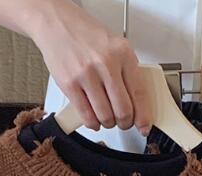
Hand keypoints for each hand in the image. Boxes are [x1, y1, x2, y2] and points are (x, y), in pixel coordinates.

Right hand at [29, 0, 151, 133]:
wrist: (57, 24)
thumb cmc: (86, 35)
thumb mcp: (115, 46)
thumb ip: (127, 72)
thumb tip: (137, 103)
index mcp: (123, 53)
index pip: (139, 93)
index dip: (143, 116)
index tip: (144, 126)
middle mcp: (106, 63)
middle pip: (123, 110)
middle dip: (125, 122)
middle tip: (123, 122)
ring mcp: (87, 74)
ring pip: (105, 116)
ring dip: (108, 123)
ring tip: (107, 118)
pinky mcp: (70, 84)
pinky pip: (86, 116)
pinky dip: (93, 123)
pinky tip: (94, 120)